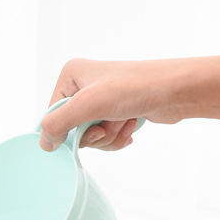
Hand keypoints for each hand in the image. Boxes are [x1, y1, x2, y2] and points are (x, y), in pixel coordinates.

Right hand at [40, 57, 194, 151]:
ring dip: (107, 137)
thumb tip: (43, 144)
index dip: (67, 131)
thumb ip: (58, 123)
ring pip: (89, 138)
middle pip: (71, 129)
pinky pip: (105, 138)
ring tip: (123, 122)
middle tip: (108, 125)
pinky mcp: (115, 112)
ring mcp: (100, 100)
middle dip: (92, 135)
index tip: (86, 129)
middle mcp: (83, 86)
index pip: (52, 116)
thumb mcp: (88, 105)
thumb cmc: (135, 88)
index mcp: (71, 76)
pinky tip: (130, 125)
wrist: (176, 91)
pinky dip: (117, 138)